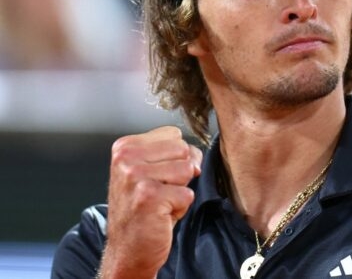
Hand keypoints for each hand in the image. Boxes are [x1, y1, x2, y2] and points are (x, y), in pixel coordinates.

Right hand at [98, 126, 201, 278]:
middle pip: (182, 149)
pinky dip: (180, 207)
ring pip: (187, 170)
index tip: (157, 176)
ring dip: (180, 191)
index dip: (175, 157)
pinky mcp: (149, 196)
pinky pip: (187, 194)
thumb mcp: (151, 171)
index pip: (173, 134)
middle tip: (160, 192)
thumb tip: (195, 154)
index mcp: (125, 146)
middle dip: (180, 173)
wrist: (128, 248)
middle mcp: (126, 158)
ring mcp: (136, 177)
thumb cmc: (141, 209)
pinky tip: (161, 215)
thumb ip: (172, 153)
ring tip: (160, 202)